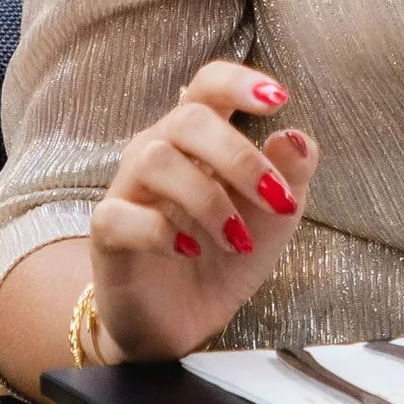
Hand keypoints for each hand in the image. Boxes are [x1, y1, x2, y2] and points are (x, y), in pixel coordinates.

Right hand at [87, 63, 314, 363]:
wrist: (186, 321)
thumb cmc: (229, 252)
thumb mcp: (275, 215)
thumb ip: (291, 174)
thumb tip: (296, 137)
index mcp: (201, 137)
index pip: (210, 84)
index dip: (240, 82)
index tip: (280, 100)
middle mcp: (159, 149)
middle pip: (189, 118)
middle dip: (241, 158)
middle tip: (277, 201)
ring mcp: (128, 188)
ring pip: (156, 159)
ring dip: (208, 201)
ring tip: (238, 240)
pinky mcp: (107, 232)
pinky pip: (119, 214)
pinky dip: (159, 232)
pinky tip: (188, 251)